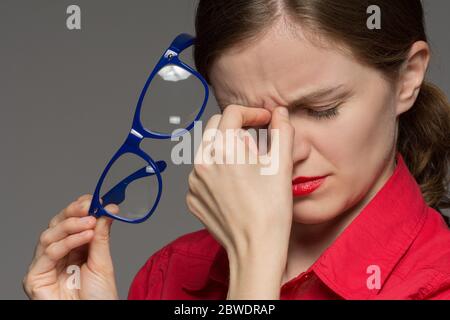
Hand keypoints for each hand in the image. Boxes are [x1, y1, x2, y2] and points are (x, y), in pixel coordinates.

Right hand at [23, 194, 118, 299]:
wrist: (96, 315)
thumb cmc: (98, 296)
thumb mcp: (103, 261)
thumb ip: (102, 236)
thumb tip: (107, 209)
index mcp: (72, 248)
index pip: (70, 221)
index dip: (79, 208)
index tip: (95, 199)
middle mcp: (56, 255)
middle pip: (56, 225)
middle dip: (73, 212)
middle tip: (91, 205)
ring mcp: (44, 266)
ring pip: (49, 235)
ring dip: (71, 225)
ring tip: (91, 222)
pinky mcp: (35, 278)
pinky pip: (49, 253)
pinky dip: (67, 242)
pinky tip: (85, 236)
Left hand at [186, 105, 294, 298]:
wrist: (255, 250)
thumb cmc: (271, 210)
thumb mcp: (282, 166)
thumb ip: (282, 132)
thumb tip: (280, 113)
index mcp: (223, 149)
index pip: (232, 113)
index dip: (252, 112)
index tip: (265, 120)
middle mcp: (201, 162)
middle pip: (215, 127)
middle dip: (236, 127)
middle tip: (256, 141)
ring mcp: (193, 182)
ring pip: (207, 151)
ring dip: (226, 150)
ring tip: (247, 169)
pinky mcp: (192, 198)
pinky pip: (202, 174)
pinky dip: (217, 172)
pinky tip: (235, 187)